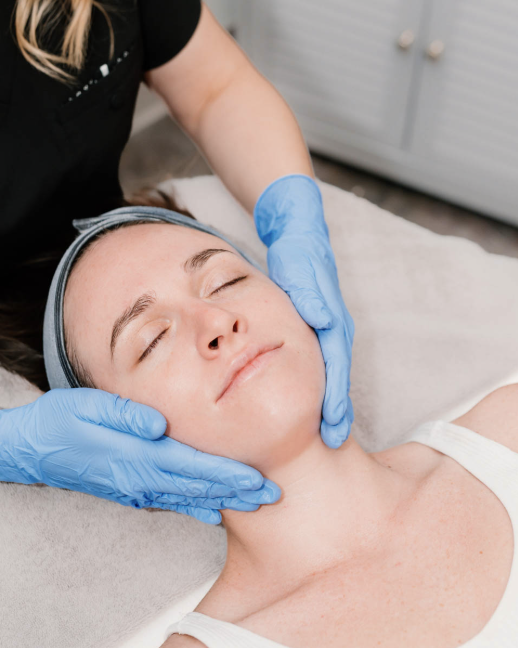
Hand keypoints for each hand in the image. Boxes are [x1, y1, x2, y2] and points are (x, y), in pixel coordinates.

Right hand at [0, 388, 279, 523]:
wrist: (32, 449)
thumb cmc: (61, 421)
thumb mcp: (90, 406)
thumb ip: (128, 414)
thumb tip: (160, 424)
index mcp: (135, 456)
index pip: (191, 467)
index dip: (226, 474)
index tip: (257, 480)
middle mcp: (140, 478)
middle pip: (197, 487)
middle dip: (237, 491)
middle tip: (272, 495)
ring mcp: (135, 488)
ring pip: (188, 497)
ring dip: (224, 500)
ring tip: (255, 503)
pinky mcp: (130, 489)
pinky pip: (170, 502)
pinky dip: (195, 508)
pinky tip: (213, 514)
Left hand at [254, 174, 353, 447]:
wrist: (296, 228)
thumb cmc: (296, 247)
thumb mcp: (299, 265)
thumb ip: (309, 291)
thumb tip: (322, 320)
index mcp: (330, 318)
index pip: (335, 365)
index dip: (334, 399)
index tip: (333, 428)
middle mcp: (332, 326)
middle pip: (336, 375)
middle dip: (336, 410)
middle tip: (331, 442)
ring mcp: (323, 327)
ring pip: (328, 371)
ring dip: (328, 401)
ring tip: (324, 431)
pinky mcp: (313, 325)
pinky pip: (318, 361)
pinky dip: (316, 384)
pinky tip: (307, 399)